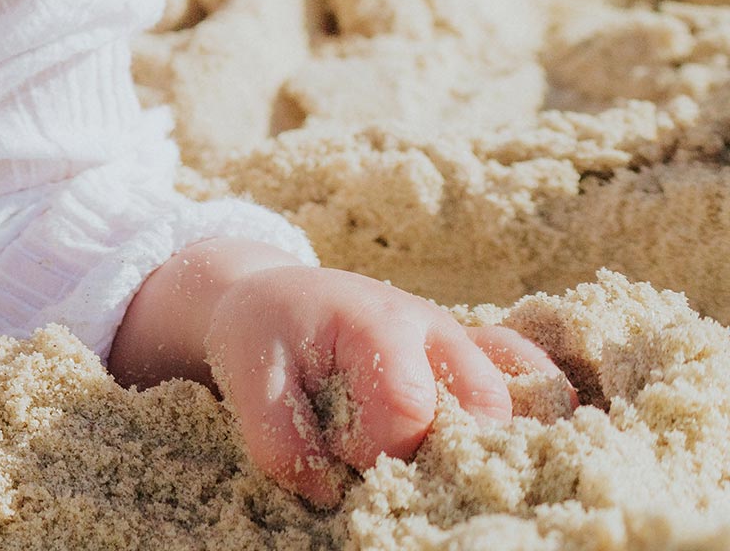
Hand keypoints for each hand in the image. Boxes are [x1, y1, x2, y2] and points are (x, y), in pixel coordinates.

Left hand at [204, 264, 577, 506]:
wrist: (275, 295)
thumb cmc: (266, 332)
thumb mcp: (249, 378)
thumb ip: (280, 441)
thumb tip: (332, 495)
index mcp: (379, 324)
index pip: (407, 409)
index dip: (375, 449)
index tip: (341, 451)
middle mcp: (435, 329)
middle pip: (482, 411)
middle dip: (444, 456)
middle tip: (403, 470)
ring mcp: (460, 343)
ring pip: (516, 399)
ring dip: (499, 443)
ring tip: (466, 473)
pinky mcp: (471, 358)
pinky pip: (529, 371)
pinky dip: (540, 401)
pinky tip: (540, 438)